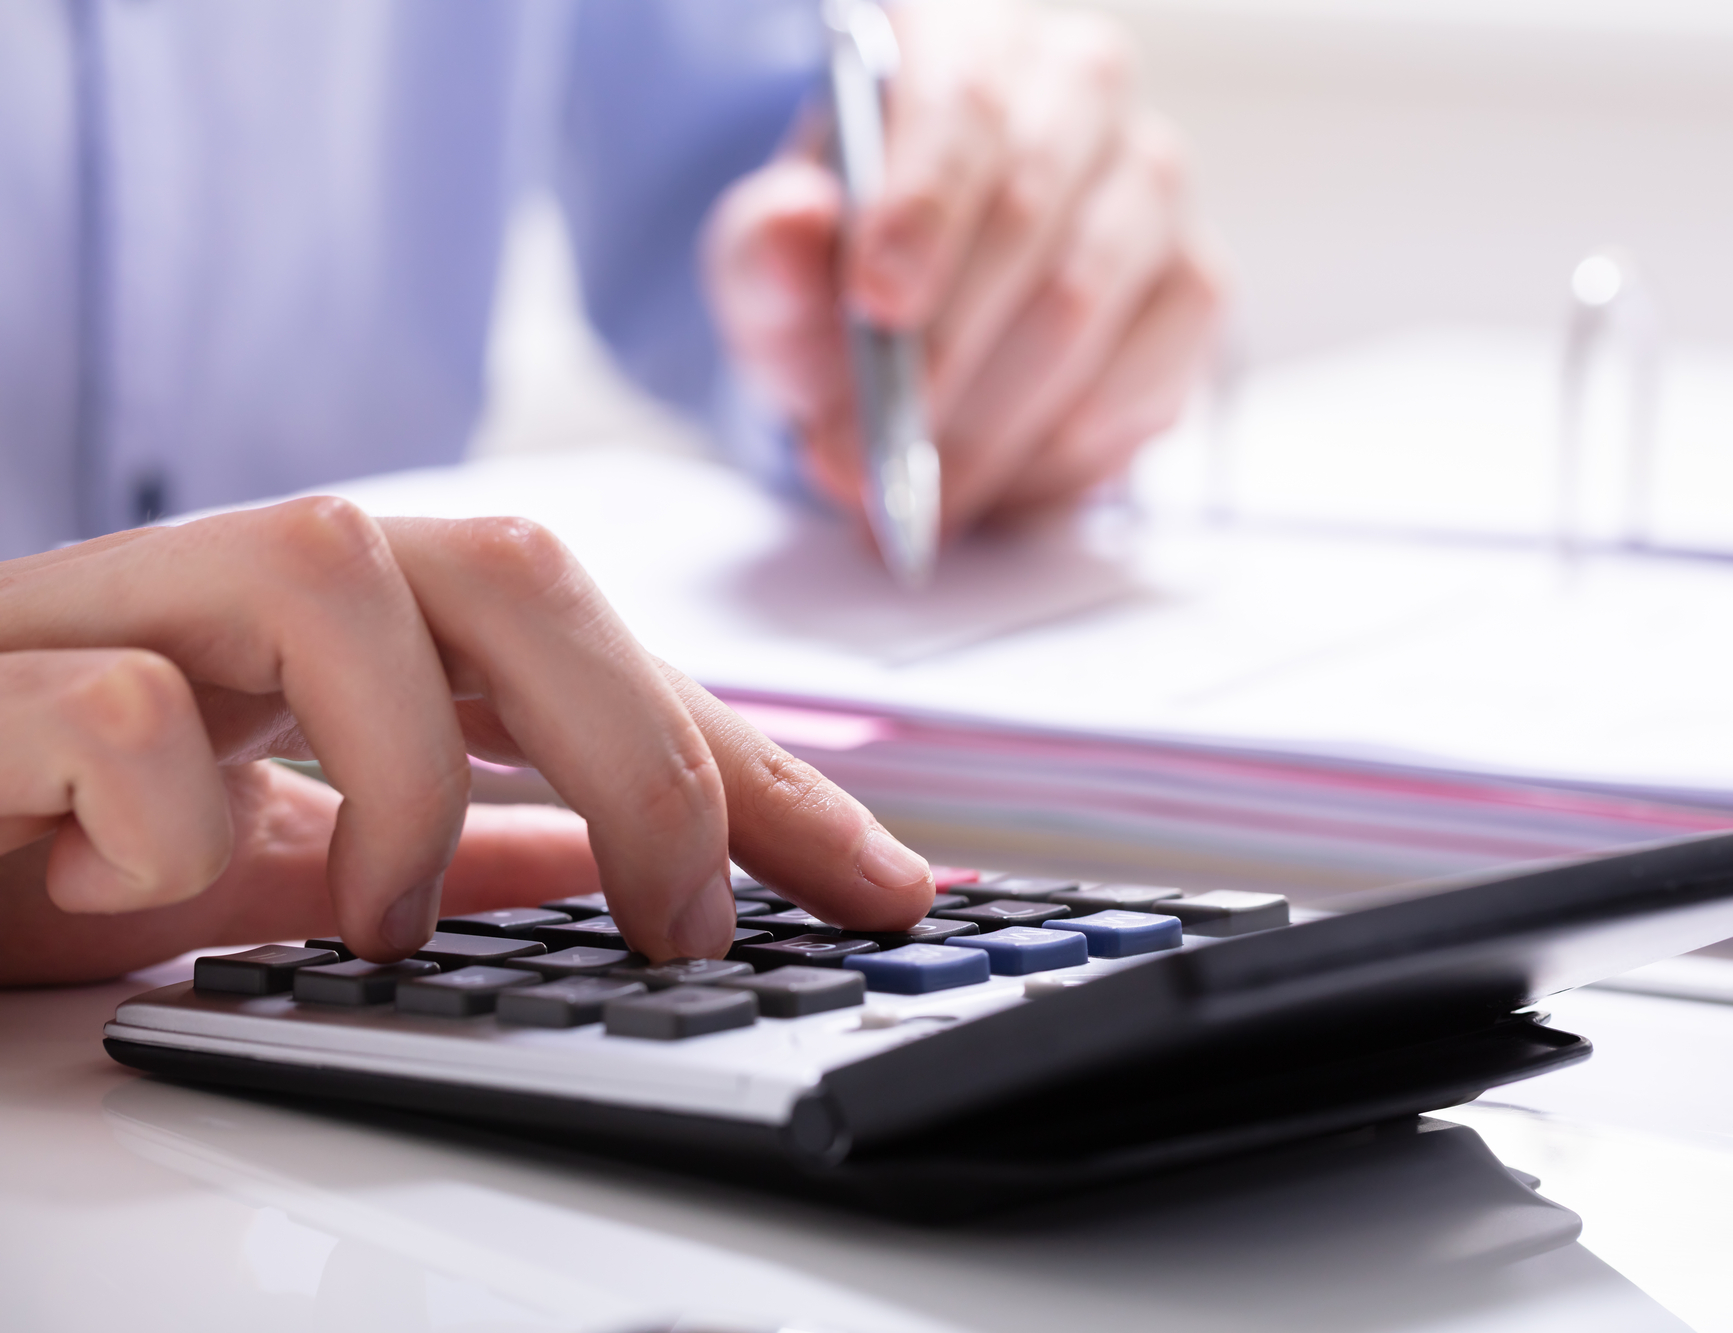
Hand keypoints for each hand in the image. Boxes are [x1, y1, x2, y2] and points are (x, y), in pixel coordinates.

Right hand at [0, 501, 933, 984]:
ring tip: (394, 923)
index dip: (758, 770)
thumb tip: (614, 876)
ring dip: (414, 774)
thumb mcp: (302, 868)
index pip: (605, 662)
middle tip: (681, 922)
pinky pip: (124, 711)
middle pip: (511, 569)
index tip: (888, 884)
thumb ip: (454, 854)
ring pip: (333, 571)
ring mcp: (124, 613)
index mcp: (361, 636)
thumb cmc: (52, 831)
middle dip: (642, 750)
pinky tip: (141, 892)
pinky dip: (172, 823)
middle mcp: (263, 594)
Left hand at [704, 0, 1225, 538]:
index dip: (924, 207)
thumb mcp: (773, 263)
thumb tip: (796, 224)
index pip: (966, 103)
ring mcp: (1152, 189)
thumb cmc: (843, 270)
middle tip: (861, 451)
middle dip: (939, 355)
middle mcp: (1080, 91)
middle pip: (1030, 216)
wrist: (904, 327)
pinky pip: (1145, 378)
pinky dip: (1057, 454)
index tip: (874, 303)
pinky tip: (990, 483)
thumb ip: (768, 248)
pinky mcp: (1195, 286)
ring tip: (909, 491)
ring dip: (989, 423)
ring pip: (1085, 308)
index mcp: (968, 40)